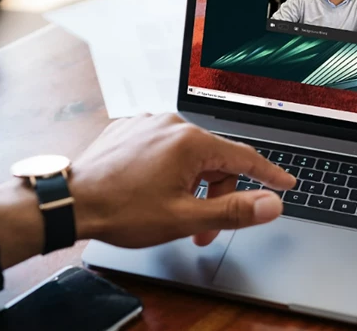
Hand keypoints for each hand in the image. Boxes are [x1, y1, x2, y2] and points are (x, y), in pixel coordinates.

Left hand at [69, 113, 296, 247]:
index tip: (286, 183)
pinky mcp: (130, 129)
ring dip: (191, 187)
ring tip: (174, 216)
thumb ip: (234, 211)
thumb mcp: (184, 217)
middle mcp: (171, 124)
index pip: (243, 157)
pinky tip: (152, 193)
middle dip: (215, 197)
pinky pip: (163, 149)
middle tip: (202, 232)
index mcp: (190, 141)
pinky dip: (168, 172)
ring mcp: (148, 123)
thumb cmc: (121, 210)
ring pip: (188, 156)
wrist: (70, 202)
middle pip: (214, 160)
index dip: (268, 174)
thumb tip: (271, 204)